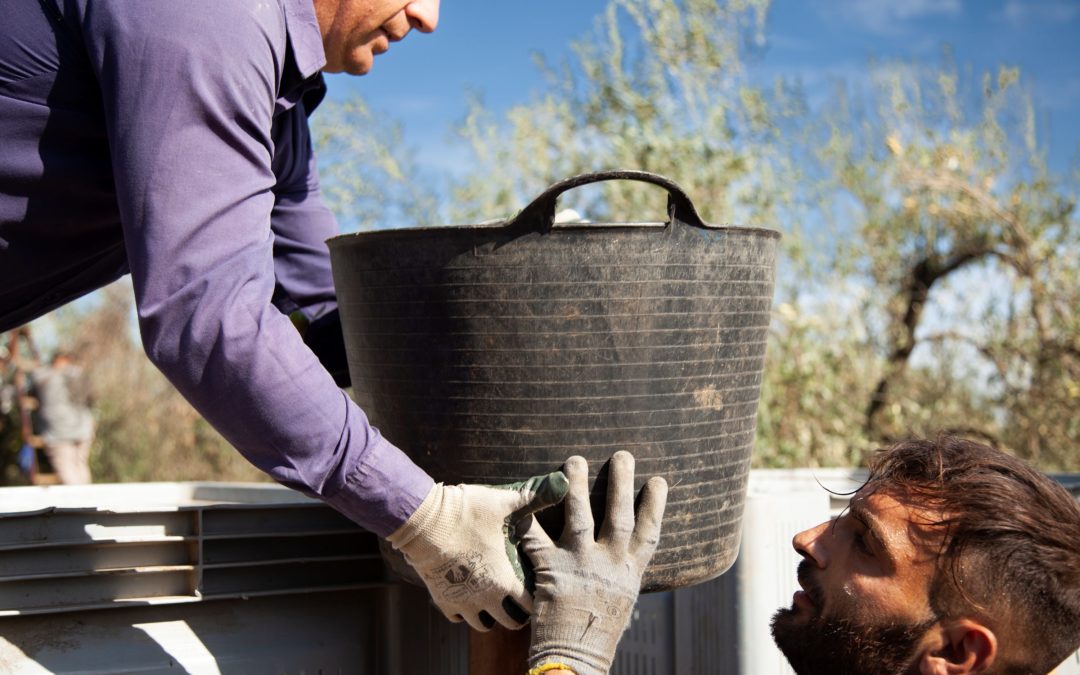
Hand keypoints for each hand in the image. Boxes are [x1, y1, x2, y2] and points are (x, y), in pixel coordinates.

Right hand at [386, 471, 568, 630]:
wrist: (424, 521)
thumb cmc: (466, 512)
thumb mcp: (503, 502)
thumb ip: (534, 497)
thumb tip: (561, 482)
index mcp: (504, 580)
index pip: (529, 605)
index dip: (535, 599)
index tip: (536, 589)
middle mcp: (485, 598)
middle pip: (508, 623)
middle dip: (515, 614)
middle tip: (517, 600)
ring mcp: (462, 602)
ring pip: (481, 625)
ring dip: (489, 615)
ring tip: (492, 601)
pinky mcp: (441, 599)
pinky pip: (456, 617)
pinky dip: (463, 611)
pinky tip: (466, 596)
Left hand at [521, 451, 667, 674]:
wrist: (574, 659)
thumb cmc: (595, 636)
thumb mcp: (619, 603)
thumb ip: (618, 575)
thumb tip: (621, 556)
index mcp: (629, 574)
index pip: (649, 533)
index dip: (655, 505)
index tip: (659, 480)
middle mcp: (609, 564)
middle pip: (619, 516)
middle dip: (621, 483)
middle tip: (622, 455)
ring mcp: (580, 564)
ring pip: (580, 515)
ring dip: (577, 485)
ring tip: (574, 460)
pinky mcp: (551, 570)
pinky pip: (536, 536)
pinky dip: (528, 517)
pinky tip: (525, 496)